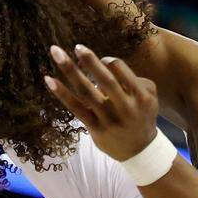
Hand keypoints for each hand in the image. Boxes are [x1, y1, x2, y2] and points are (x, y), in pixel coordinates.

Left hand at [46, 44, 160, 160]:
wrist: (140, 151)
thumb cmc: (141, 115)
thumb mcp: (148, 97)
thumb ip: (134, 79)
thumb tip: (105, 64)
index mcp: (140, 96)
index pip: (121, 71)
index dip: (109, 61)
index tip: (102, 58)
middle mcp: (125, 108)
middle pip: (105, 80)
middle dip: (90, 61)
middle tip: (77, 46)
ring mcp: (109, 119)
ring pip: (86, 92)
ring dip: (70, 71)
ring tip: (55, 52)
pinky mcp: (95, 129)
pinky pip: (76, 108)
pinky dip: (62, 93)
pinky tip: (49, 80)